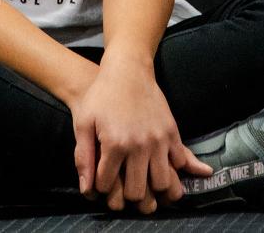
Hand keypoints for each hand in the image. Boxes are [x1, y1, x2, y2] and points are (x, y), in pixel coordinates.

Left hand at [70, 50, 212, 213]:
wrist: (127, 68)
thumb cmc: (101, 95)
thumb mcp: (84, 122)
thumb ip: (83, 157)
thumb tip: (87, 190)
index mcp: (115, 144)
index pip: (108, 186)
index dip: (102, 187)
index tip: (103, 180)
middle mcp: (139, 145)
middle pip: (138, 193)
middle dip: (129, 195)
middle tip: (125, 188)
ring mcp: (159, 139)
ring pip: (163, 184)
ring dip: (154, 189)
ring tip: (146, 184)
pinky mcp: (172, 132)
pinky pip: (180, 163)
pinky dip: (174, 171)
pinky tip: (163, 169)